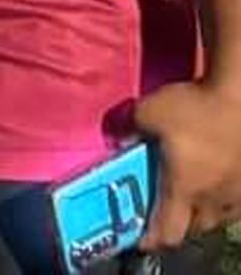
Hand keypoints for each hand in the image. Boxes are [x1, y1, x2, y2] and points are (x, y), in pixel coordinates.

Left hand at [135, 79, 240, 248]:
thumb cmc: (194, 106)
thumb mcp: (145, 112)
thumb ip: (126, 129)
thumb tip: (117, 138)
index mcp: (184, 189)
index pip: (167, 233)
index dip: (150, 240)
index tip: (138, 238)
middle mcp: (213, 199)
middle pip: (192, 229)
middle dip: (174, 226)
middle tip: (160, 211)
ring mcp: (238, 193)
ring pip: (217, 218)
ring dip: (200, 214)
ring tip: (188, 199)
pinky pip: (235, 204)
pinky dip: (221, 202)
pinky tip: (215, 186)